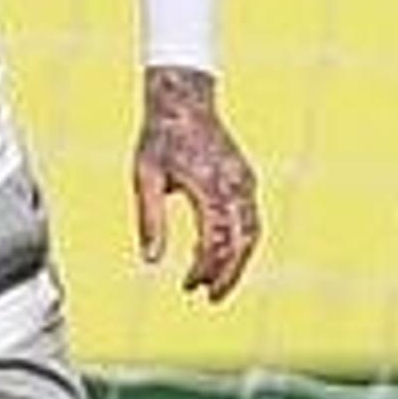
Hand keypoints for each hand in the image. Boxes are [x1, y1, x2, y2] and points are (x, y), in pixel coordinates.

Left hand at [131, 64, 260, 301]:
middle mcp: (234, 185)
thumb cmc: (160, 138)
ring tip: (215, 283)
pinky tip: (215, 252)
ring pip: (252, 232)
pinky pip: (250, 218)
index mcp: (209, 186)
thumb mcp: (145, 178)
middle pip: (242, 243)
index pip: (214, 241)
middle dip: (229, 274)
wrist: (183, 100)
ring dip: (237, 261)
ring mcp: (244, 181)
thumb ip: (150, 220)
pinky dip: (238, 240)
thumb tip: (150, 261)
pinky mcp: (245, 178)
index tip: (188, 286)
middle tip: (211, 298)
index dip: (204, 269)